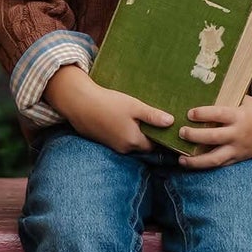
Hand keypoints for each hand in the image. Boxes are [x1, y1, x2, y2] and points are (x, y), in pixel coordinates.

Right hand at [47, 67, 173, 154]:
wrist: (80, 103)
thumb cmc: (108, 103)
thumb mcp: (133, 106)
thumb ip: (152, 116)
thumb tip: (171, 122)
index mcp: (134, 141)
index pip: (154, 144)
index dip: (159, 134)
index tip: (163, 123)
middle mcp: (124, 148)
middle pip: (142, 144)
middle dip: (146, 133)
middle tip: (148, 115)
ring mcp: (113, 146)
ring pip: (130, 141)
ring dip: (133, 131)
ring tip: (134, 115)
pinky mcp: (104, 141)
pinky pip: (119, 138)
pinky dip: (122, 130)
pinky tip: (119, 117)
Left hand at [176, 95, 251, 169]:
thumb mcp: (244, 99)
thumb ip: (226, 99)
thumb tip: (202, 90)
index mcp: (239, 115)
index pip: (218, 114)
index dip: (203, 114)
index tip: (189, 113)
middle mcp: (238, 133)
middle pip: (213, 137)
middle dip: (195, 136)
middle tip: (181, 132)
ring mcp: (239, 148)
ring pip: (216, 158)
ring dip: (197, 161)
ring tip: (181, 159)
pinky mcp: (240, 158)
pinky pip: (222, 165)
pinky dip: (207, 166)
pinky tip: (193, 165)